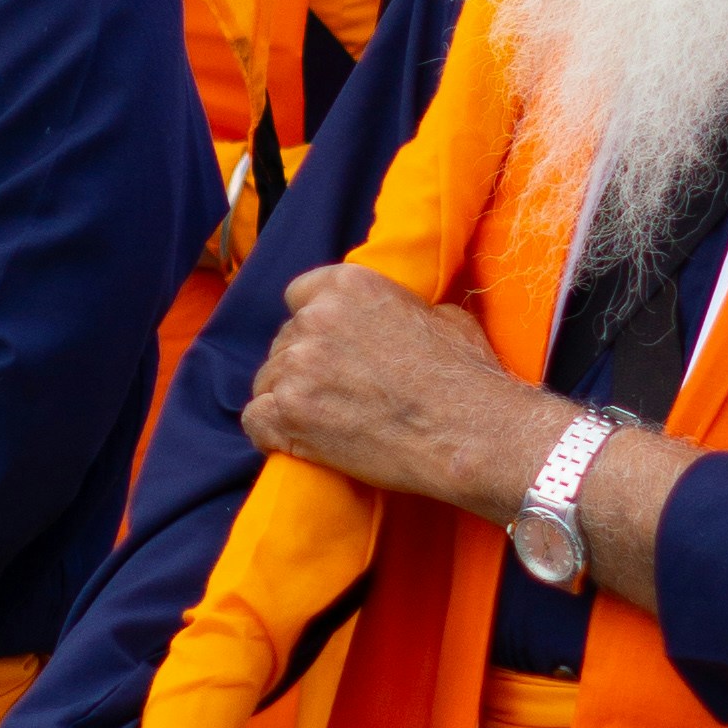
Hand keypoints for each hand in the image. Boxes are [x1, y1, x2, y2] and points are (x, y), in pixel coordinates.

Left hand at [242, 266, 696, 608]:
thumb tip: (397, 316)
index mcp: (347, 285)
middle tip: (334, 395)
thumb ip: (398, 307)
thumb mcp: (440, 315)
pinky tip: (294, 442)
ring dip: (287, 399)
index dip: (314, 324)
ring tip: (321, 424)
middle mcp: (315, 318)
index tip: (330, 348)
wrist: (473, 433)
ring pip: (267, 379)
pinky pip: (255, 420)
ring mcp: (299, 366)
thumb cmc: (468, 376)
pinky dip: (270, 433)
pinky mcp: (291, 415)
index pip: (300, 295)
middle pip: (285, 340)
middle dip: (304, 365)